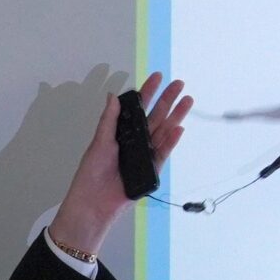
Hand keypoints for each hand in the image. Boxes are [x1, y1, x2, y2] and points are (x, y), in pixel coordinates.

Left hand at [50, 72, 193, 255]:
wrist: (94, 202)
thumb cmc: (92, 172)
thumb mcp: (99, 142)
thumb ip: (109, 119)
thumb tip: (113, 95)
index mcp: (121, 133)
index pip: (138, 109)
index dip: (147, 92)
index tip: (157, 77)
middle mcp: (135, 141)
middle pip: (155, 117)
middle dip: (167, 100)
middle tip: (179, 84)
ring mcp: (145, 155)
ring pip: (163, 131)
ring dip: (175, 116)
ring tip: (187, 101)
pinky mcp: (152, 170)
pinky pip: (163, 153)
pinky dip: (171, 141)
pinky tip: (179, 128)